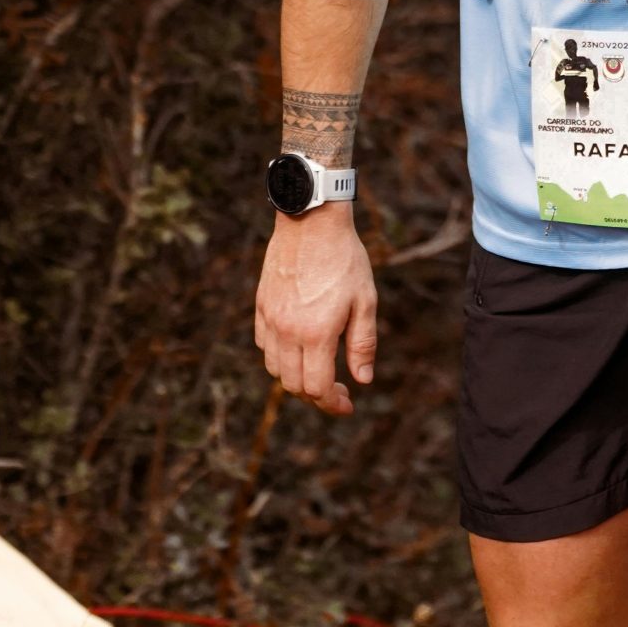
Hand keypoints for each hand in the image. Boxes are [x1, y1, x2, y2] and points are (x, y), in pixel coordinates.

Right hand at [252, 204, 376, 414]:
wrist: (312, 221)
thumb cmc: (345, 259)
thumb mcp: (365, 301)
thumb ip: (362, 344)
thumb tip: (363, 380)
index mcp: (316, 334)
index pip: (317, 388)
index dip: (332, 403)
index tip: (347, 404)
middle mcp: (288, 331)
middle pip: (293, 384)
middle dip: (316, 395)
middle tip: (337, 390)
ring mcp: (270, 319)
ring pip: (274, 368)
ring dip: (295, 378)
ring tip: (318, 370)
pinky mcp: (261, 306)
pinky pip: (263, 345)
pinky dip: (278, 357)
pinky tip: (297, 348)